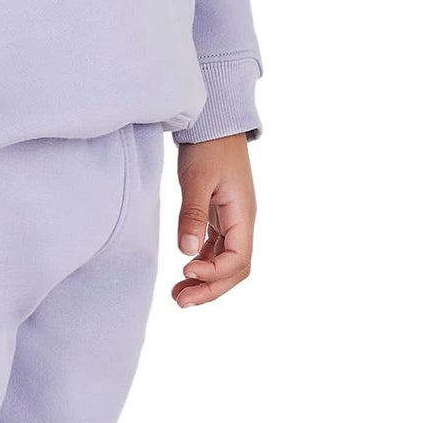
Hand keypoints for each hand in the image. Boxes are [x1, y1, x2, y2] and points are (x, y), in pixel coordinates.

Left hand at [171, 135, 255, 306]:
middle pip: (234, 269)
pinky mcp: (220, 216)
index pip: (238, 260)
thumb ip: (192, 215)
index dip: (214, 275)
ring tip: (178, 295)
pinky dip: (201, 264)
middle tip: (181, 301)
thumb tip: (186, 252)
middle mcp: (242, 222)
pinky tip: (184, 273)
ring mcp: (232, 220)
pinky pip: (215, 249)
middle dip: (210, 288)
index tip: (186, 273)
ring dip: (205, 281)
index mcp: (243, 215)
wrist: (214, 121)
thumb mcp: (198, 179)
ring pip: (224, 262)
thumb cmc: (208, 146)